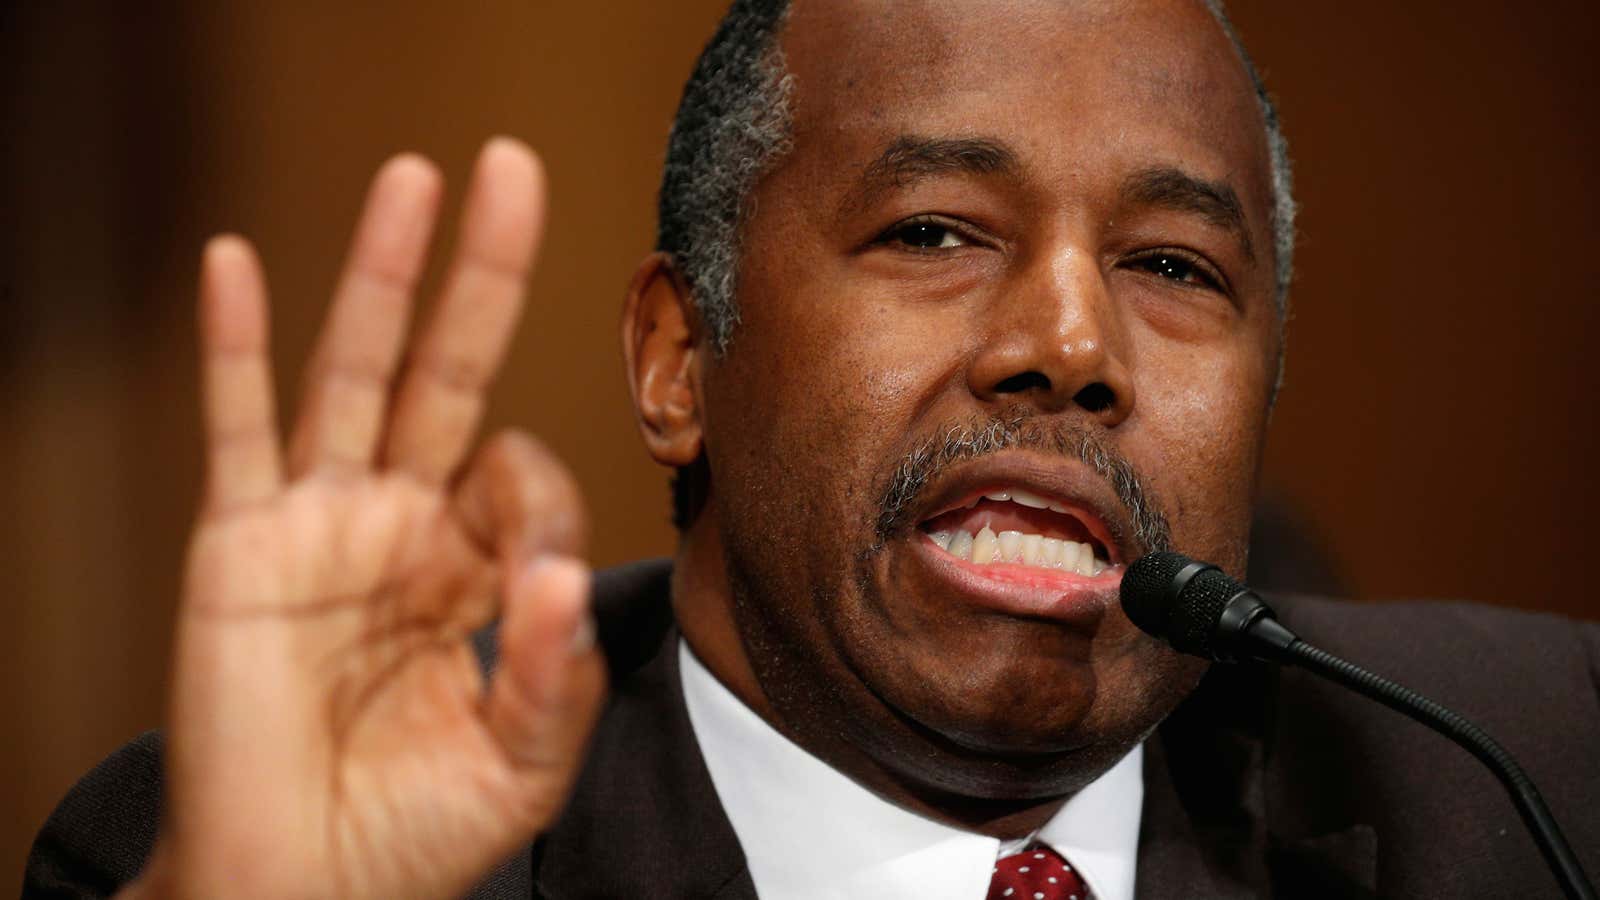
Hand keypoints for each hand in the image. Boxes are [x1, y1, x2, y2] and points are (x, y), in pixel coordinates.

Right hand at [128, 139, 604, 898]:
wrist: (300, 886)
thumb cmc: (412, 828)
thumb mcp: (520, 762)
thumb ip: (555, 675)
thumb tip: (557, 579)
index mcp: (473, 568)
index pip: (526, 482)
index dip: (542, 512)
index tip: (530, 587)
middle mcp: (401, 524)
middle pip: (450, 371)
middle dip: (485, 276)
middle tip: (514, 172)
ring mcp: (322, 523)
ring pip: (356, 372)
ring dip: (383, 274)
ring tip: (415, 179)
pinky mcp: (241, 544)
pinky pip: (238, 429)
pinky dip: (231, 345)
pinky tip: (234, 261)